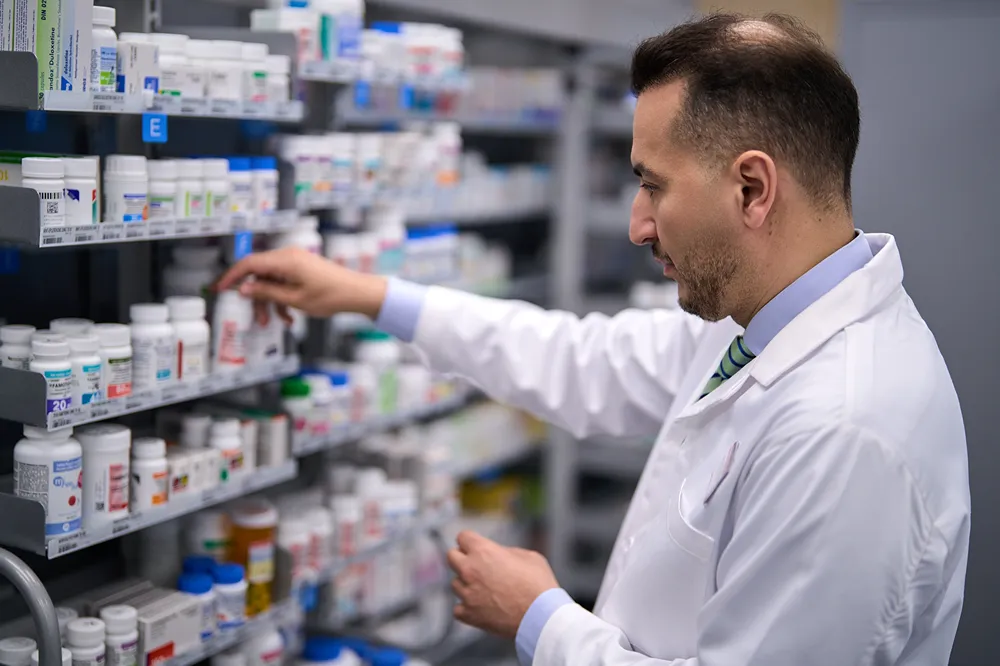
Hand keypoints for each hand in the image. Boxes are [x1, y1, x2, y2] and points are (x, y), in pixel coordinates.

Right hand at [215, 248, 387, 324]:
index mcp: (285, 260)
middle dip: (257, 298)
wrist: (357, 292)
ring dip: (271, 302)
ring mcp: (295, 261)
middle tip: (257, 318)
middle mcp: (288, 256)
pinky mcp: (302, 268)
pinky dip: (283, 297)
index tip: (219, 289)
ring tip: (278, 321)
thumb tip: (244, 289)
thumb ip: (267, 293)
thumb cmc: (330, 296)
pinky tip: (289, 316)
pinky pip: (283, 281)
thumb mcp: (294, 299)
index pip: (249, 264)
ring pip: (271, 280)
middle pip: (259, 274)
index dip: (231, 276)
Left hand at [447, 530, 559, 638]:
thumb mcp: (528, 556)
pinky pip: (458, 609)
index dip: (470, 541)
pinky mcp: (469, 614)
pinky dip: (467, 608)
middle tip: (477, 566)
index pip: (462, 537)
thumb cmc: (539, 585)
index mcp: (483, 551)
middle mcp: (470, 570)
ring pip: (455, 583)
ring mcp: (467, 594)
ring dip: (466, 585)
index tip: (475, 547)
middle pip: (451, 557)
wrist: (542, 617)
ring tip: (484, 590)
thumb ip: (506, 552)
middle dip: (462, 559)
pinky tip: (481, 607)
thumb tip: (498, 555)